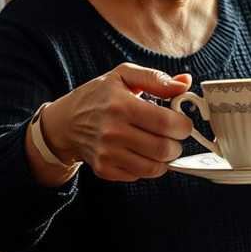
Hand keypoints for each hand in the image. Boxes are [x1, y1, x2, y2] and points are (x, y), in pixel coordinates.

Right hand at [38, 63, 193, 181]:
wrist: (66, 121)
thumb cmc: (98, 96)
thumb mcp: (124, 75)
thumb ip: (156, 78)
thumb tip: (184, 83)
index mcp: (121, 105)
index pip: (166, 123)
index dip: (183, 125)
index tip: (182, 122)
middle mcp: (113, 132)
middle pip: (163, 149)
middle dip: (177, 144)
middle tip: (173, 136)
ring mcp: (107, 154)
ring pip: (154, 168)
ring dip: (165, 158)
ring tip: (160, 145)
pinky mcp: (104, 169)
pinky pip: (139, 175)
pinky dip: (147, 166)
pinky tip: (142, 152)